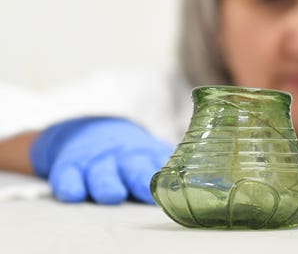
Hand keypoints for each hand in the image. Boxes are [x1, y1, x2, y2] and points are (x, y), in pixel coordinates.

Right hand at [30, 117, 172, 204]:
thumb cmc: (128, 152)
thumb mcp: (149, 152)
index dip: (168, 174)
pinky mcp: (68, 167)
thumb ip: (171, 165)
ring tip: (113, 194)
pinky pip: (66, 177)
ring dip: (106, 184)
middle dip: (139, 178)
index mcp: (145, 153)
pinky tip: (74, 194)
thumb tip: (205, 181)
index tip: (175, 185)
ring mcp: (95, 161)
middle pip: (131, 166)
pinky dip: (69, 185)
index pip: (159, 162)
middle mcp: (121, 156)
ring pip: (100, 174)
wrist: (88, 130)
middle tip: (146, 189)